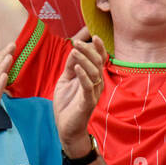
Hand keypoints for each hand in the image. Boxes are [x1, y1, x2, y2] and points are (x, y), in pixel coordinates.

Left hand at [53, 28, 106, 151]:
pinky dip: (83, 76)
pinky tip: (76, 68)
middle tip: (77, 42)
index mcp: (93, 78)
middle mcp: (96, 84)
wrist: (66, 128)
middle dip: (88, 50)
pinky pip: (88, 87)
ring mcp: (93, 94)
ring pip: (94, 73)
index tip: (94, 36)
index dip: (99, 48)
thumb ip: (70, 66)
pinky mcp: (87, 103)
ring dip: (85, 60)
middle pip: (98, 63)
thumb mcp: (65, 80)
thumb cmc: (67, 104)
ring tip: (75, 50)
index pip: (100, 60)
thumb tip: (73, 50)